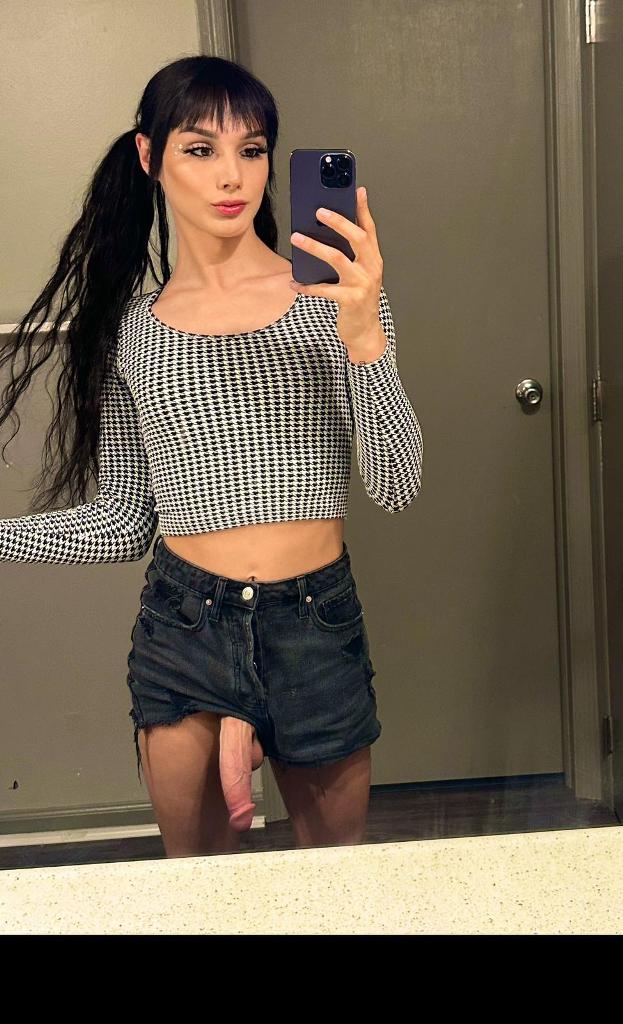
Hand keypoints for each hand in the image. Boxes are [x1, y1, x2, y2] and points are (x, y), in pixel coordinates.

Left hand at [289, 186, 385, 355]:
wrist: (364, 331)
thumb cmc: (357, 299)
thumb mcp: (359, 274)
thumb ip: (351, 253)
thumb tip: (332, 229)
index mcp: (373, 259)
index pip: (370, 229)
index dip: (364, 210)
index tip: (357, 190)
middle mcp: (371, 269)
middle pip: (357, 238)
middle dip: (338, 222)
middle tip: (318, 211)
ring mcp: (362, 285)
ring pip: (338, 259)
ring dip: (314, 247)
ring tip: (296, 238)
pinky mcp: (350, 300)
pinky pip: (325, 289)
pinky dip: (307, 286)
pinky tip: (294, 282)